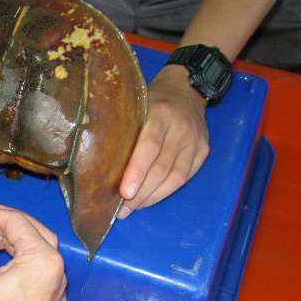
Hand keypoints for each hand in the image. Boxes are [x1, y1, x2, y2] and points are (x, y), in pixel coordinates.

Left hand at [118, 64, 209, 218]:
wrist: (186, 90)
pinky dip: (165, 192)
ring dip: (151, 197)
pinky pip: (184, 179)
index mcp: (160, 113)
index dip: (136, 172)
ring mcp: (195, 141)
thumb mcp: (135, 106)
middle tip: (121, 209)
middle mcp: (181, 128)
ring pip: (174, 178)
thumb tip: (97, 164)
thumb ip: (122, 130)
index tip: (124, 193)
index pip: (149, 147)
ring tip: (132, 208)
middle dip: (140, 193)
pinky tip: (149, 199)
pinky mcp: (203, 152)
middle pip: (161, 167)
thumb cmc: (151, 102)